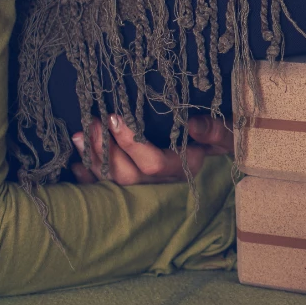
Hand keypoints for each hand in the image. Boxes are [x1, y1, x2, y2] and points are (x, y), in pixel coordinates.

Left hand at [69, 114, 233, 185]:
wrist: (226, 152)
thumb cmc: (227, 138)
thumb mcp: (228, 133)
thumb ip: (215, 130)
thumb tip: (193, 125)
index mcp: (184, 169)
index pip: (153, 164)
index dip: (130, 143)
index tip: (114, 117)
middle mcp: (164, 183)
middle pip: (128, 176)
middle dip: (105, 150)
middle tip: (90, 123)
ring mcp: (149, 186)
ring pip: (115, 181)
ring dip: (94, 161)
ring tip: (78, 136)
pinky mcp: (139, 184)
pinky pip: (110, 187)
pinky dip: (91, 178)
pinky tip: (77, 164)